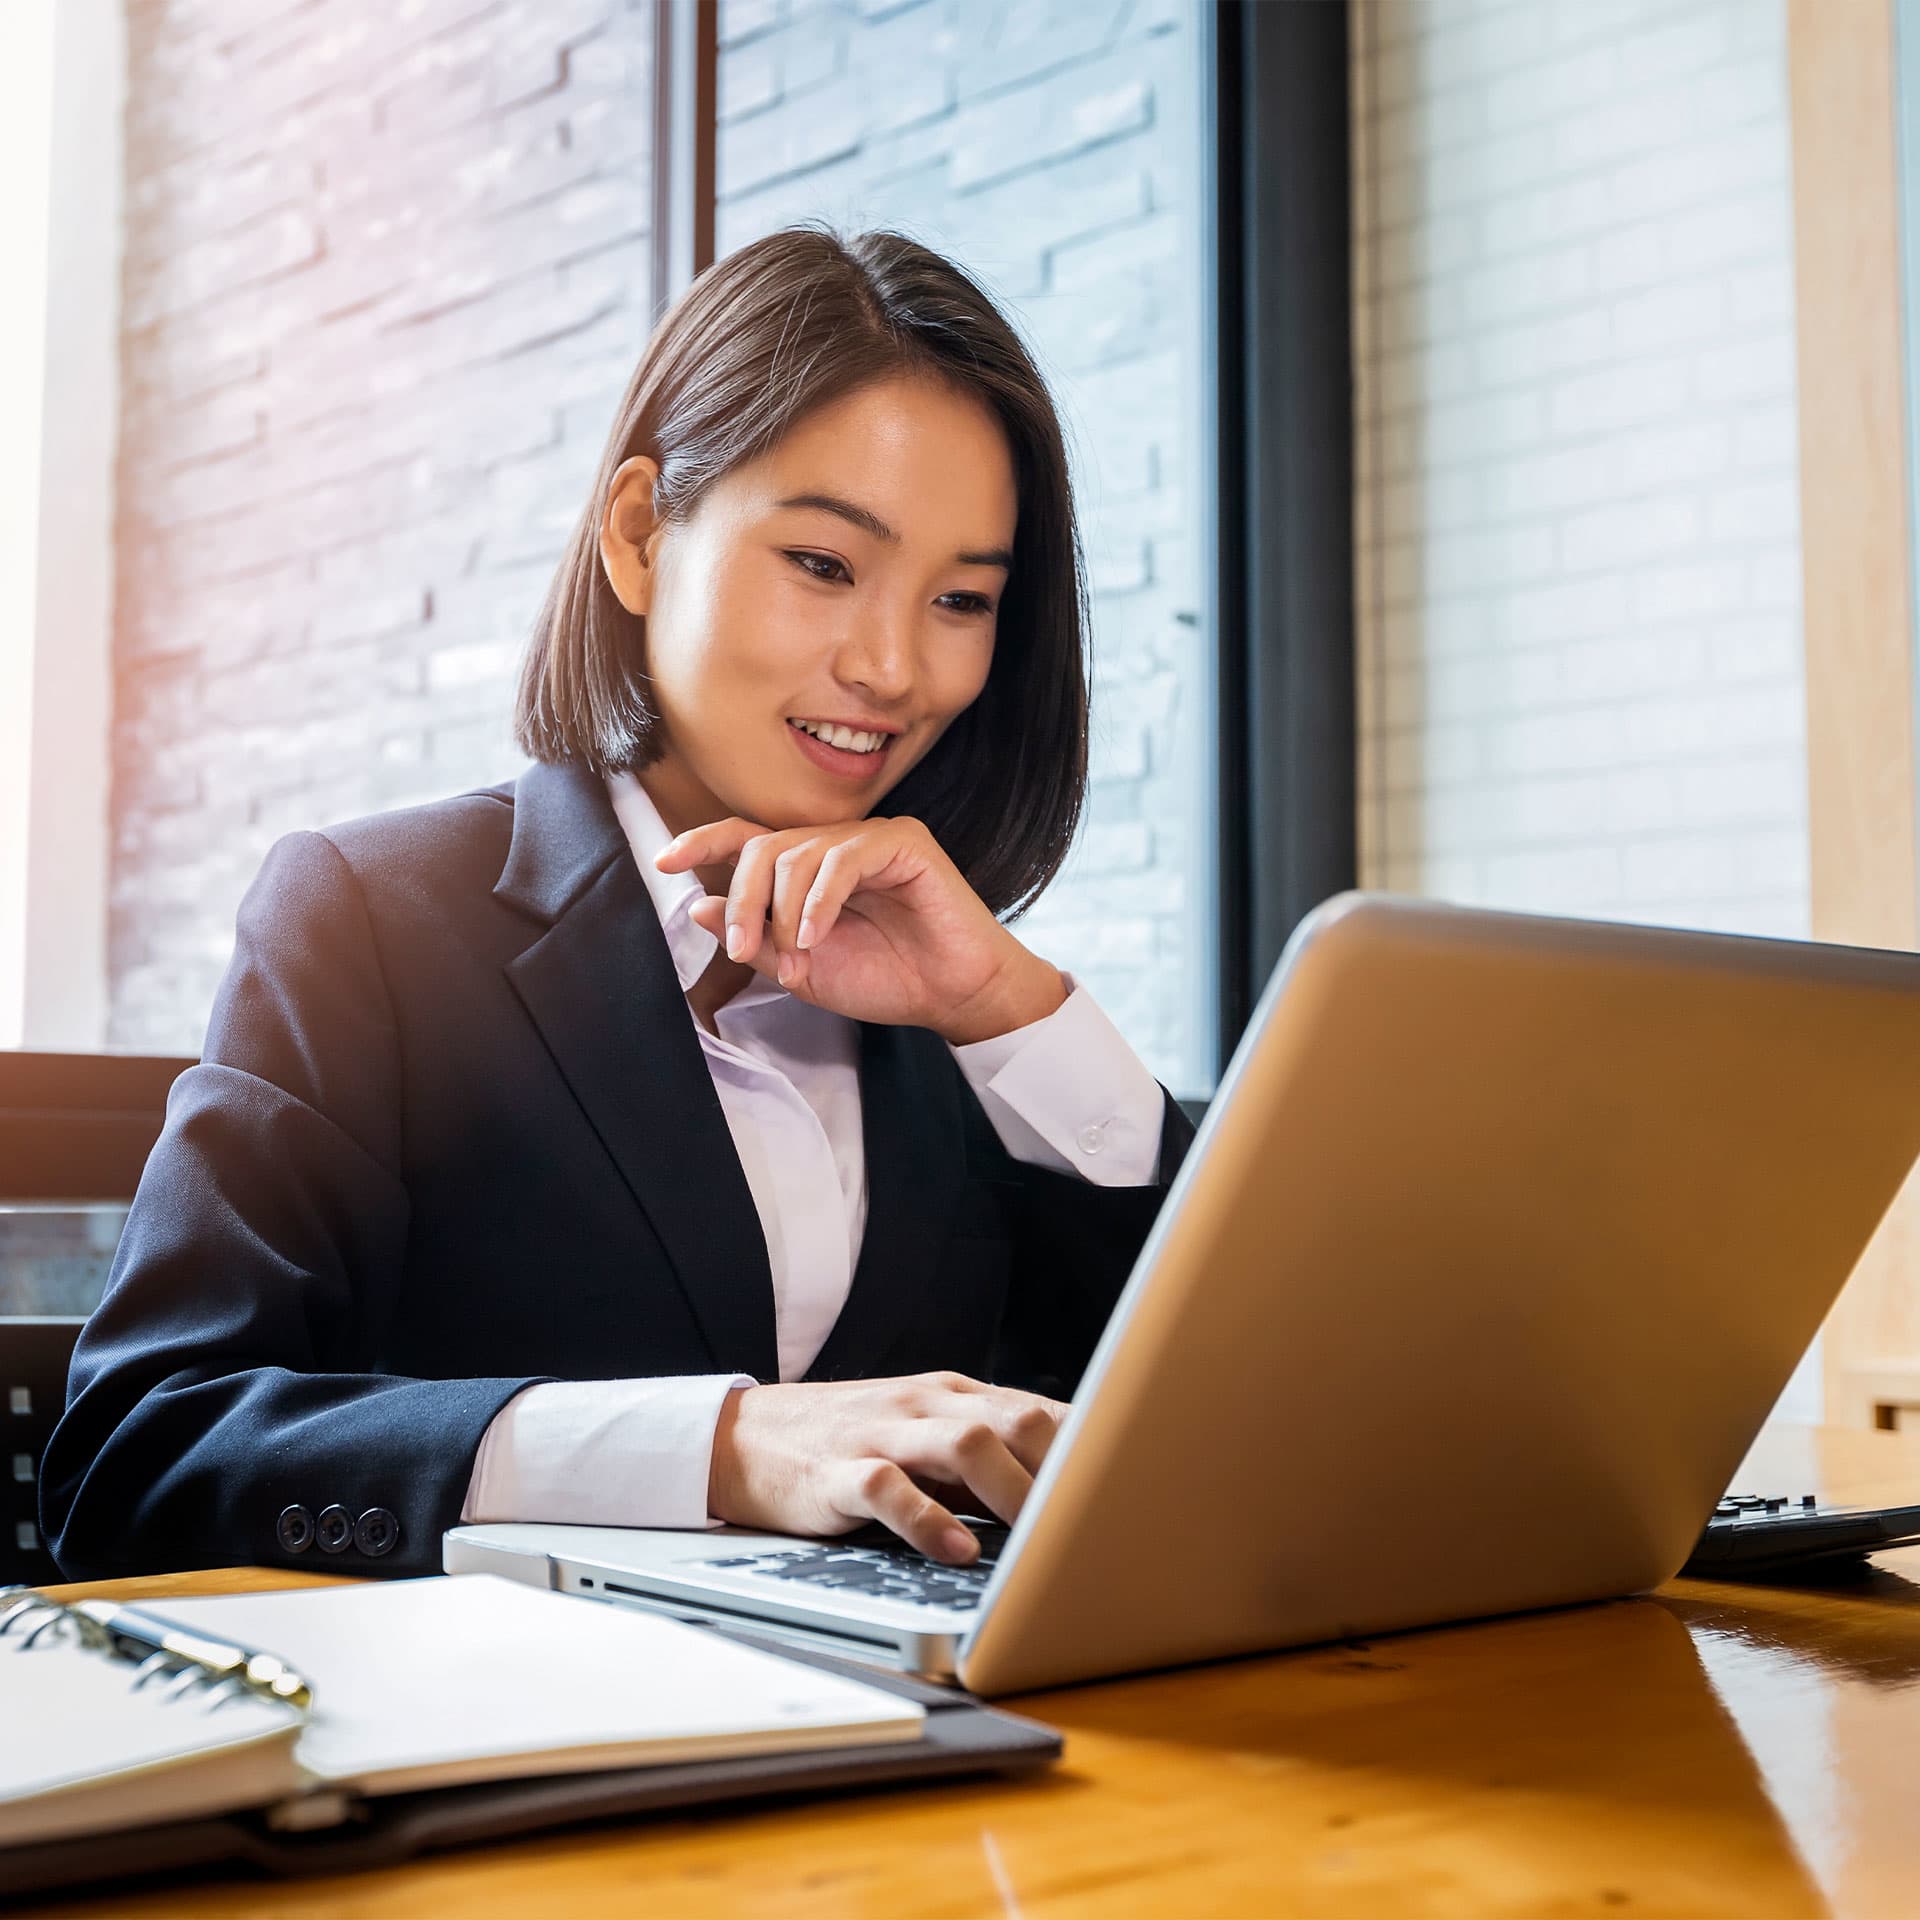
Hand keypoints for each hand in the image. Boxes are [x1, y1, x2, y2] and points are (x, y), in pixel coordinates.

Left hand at [654, 813, 1067, 1043]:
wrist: (952, 997)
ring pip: (798, 853)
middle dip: (746, 900)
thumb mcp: (804, 970)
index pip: (750, 840)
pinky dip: (820, 900)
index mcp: (811, 870)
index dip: (704, 842)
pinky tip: (817, 936)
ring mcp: (871, 839)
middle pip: (765, 847)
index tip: (665, 863)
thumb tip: (701, 907)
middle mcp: (837, 846)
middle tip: (747, 950)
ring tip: (799, 956)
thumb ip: (757, 938)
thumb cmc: (888, 980)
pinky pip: (842, 858)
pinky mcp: (904, 843)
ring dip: (784, 911)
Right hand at [706, 1372, 1071, 1563]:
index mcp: (956, 1395)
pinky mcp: (838, 1472)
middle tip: (1093, 1525)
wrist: (743, 1439)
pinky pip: (890, 1488)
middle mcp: (926, 1404)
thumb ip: (986, 1459)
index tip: (1129, 1495)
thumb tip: (1064, 1499)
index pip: (1041, 1410)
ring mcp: (882, 1432)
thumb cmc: (851, 1444)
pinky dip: (929, 1521)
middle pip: (1016, 1419)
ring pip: (964, 1444)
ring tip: (1037, 1540)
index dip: (1092, 1451)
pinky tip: (955, 1552)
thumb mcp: (925, 1438)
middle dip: (1063, 1472)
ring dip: (1012, 1493)